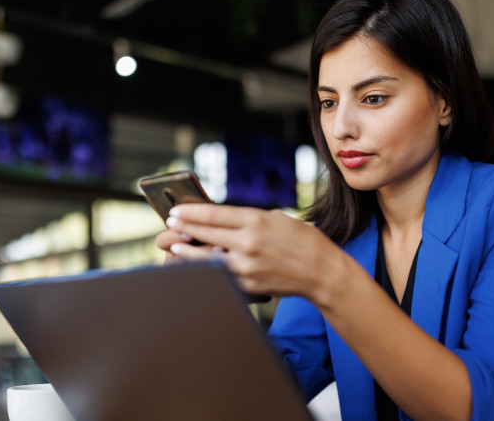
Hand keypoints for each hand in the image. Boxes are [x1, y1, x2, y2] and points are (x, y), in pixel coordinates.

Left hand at [164, 203, 343, 302]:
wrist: (322, 272)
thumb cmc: (303, 241)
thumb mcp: (277, 218)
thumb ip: (250, 218)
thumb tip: (224, 220)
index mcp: (256, 220)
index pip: (214, 214)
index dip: (191, 212)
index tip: (176, 209)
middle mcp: (248, 242)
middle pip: (206, 233)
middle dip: (185, 227)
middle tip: (171, 222)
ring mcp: (247, 265)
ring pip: (207, 257)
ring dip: (188, 250)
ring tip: (176, 244)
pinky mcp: (248, 283)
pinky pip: (221, 274)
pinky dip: (207, 268)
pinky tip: (197, 264)